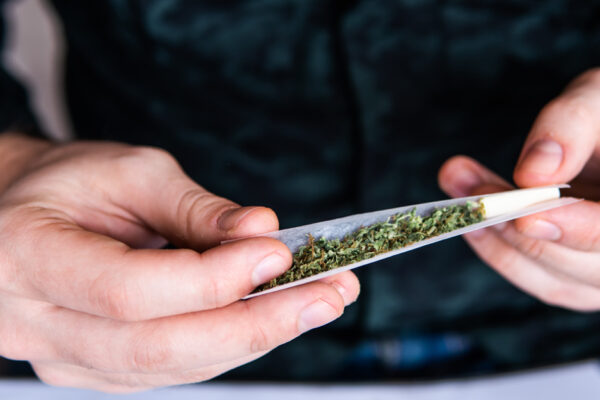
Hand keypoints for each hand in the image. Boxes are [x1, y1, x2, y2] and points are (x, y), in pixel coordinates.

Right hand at [0, 135, 359, 392]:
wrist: (24, 217)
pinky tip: (274, 317)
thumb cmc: (71, 183)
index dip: (212, 279)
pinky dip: (232, 344)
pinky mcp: (98, 369)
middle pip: (159, 347)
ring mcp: (67, 359)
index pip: (130, 291)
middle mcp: (38, 324)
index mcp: (29, 258)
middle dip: (256, 325)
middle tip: (327, 296)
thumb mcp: (128, 172)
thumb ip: (194, 208)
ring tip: (318, 303)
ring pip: (174, 366)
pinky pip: (174, 369)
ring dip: (257, 337)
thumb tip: (260, 229)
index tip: (278, 252)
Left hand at [438, 68, 599, 311]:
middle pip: (580, 263)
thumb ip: (571, 126)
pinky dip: (498, 248)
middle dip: (517, 226)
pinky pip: (537, 277)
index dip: (577, 229)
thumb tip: (533, 173)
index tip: (526, 216)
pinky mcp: (578, 278)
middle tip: (471, 186)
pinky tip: (471, 217)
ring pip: (551, 277)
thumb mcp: (599, 97)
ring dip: (497, 236)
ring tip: (459, 189)